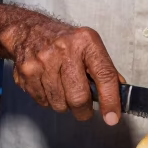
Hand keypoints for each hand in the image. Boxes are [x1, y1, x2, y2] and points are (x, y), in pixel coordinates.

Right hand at [4, 18, 123, 124]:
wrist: (27, 30)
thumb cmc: (63, 40)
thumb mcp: (89, 45)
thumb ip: (105, 70)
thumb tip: (119, 96)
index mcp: (85, 42)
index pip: (104, 76)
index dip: (110, 100)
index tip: (112, 117)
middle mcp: (64, 50)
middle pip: (79, 98)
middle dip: (84, 110)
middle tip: (84, 108)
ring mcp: (43, 62)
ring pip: (60, 104)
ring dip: (65, 104)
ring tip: (64, 89)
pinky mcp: (28, 73)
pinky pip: (44, 102)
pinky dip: (49, 100)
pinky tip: (49, 85)